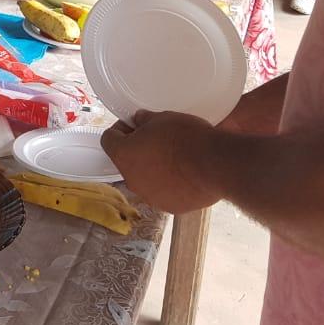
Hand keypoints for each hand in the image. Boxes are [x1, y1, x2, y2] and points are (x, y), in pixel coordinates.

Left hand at [101, 111, 222, 213]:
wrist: (215, 166)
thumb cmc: (186, 138)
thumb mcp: (162, 117)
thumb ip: (144, 119)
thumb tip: (139, 121)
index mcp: (123, 155)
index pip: (109, 139)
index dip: (121, 129)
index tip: (135, 125)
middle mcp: (131, 179)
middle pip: (127, 160)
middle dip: (138, 149)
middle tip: (158, 139)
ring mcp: (149, 196)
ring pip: (145, 178)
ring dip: (153, 168)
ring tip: (175, 158)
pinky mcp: (169, 206)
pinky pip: (163, 191)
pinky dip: (170, 183)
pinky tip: (185, 174)